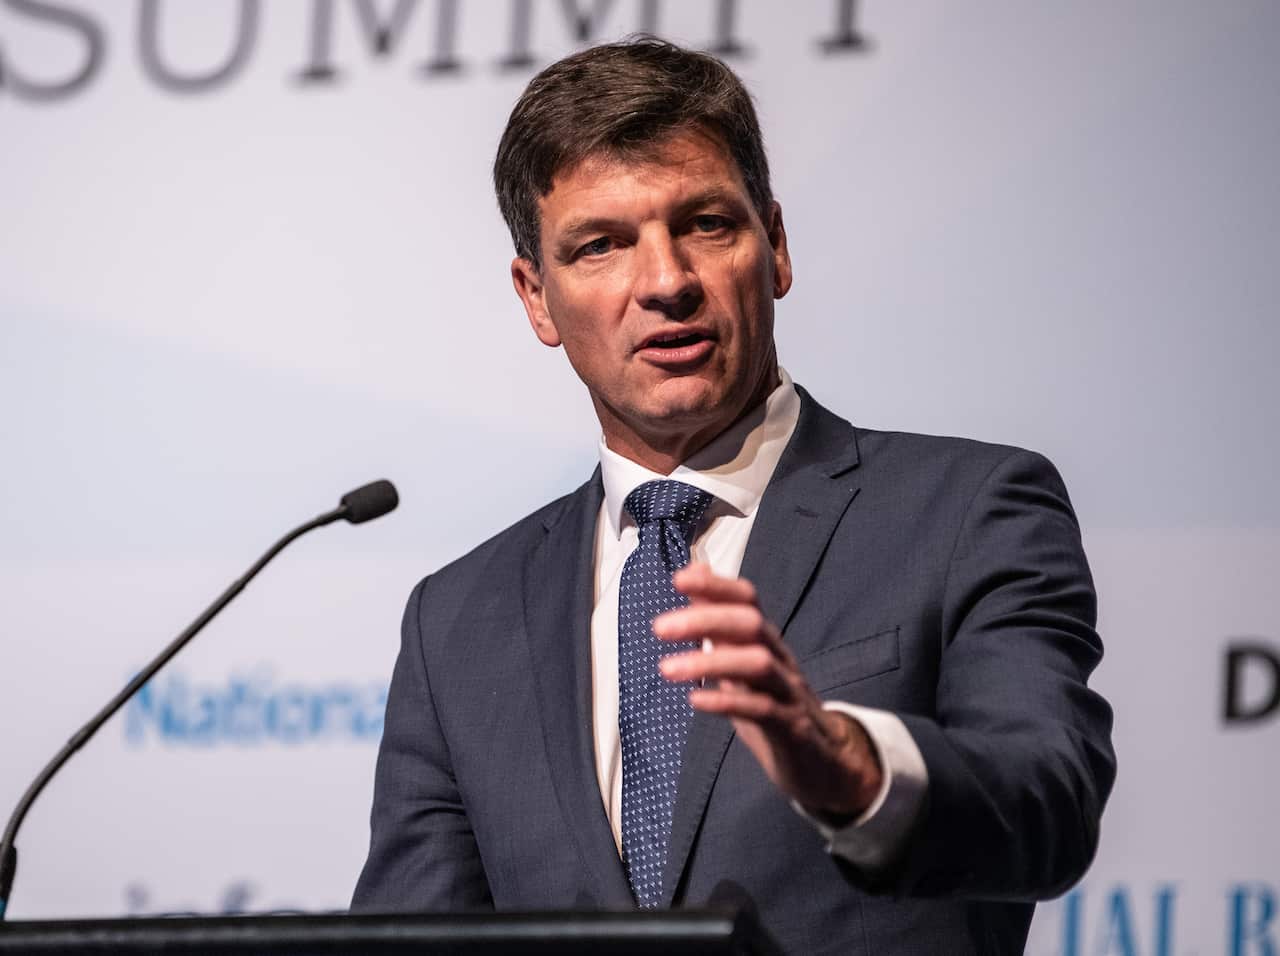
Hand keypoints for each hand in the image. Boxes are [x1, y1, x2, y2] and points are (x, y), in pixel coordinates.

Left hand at [654, 563, 883, 819]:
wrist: (824, 761)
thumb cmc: (773, 705)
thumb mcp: (741, 662)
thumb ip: (718, 623)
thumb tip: (695, 575)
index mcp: (767, 642)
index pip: (748, 600)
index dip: (716, 586)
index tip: (678, 579)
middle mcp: (781, 659)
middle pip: (751, 624)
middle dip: (705, 620)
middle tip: (659, 627)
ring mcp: (789, 693)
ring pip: (758, 664)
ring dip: (711, 661)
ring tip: (667, 668)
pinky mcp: (792, 728)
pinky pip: (763, 710)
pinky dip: (728, 702)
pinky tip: (696, 700)